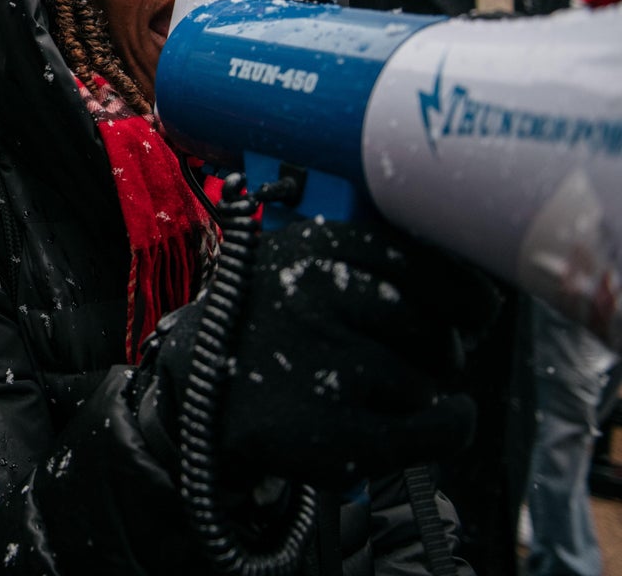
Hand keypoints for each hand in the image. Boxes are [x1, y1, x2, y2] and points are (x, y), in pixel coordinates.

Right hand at [154, 217, 499, 489]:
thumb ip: (372, 267)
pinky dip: (449, 425)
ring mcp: (324, 361)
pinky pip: (434, 427)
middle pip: (435, 324)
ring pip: (428, 376)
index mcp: (312, 247)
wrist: (192, 396)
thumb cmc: (262, 331)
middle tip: (411, 359)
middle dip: (437, 347)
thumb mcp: (298, 268)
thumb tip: (481, 304)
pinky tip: (442, 419)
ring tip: (367, 390)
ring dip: (417, 388)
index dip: (466, 293)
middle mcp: (317, 294)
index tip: (478, 312)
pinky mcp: (332, 428)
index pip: (425, 261)